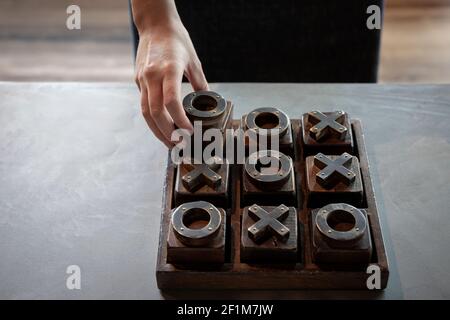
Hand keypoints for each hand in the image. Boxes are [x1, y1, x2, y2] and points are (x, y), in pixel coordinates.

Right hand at [133, 1, 207, 147]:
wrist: (155, 25)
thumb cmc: (177, 41)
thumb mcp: (194, 61)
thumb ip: (201, 84)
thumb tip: (208, 103)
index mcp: (168, 70)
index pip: (171, 103)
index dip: (180, 121)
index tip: (189, 132)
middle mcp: (152, 76)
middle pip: (155, 113)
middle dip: (166, 133)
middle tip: (178, 145)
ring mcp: (142, 79)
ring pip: (146, 112)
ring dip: (157, 131)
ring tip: (169, 142)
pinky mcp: (138, 81)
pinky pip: (144, 105)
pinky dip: (152, 119)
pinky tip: (162, 127)